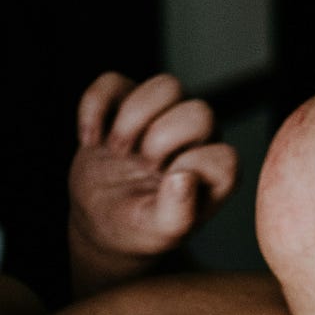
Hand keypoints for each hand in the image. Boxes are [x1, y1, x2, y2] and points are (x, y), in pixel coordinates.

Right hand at [68, 72, 236, 297]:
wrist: (101, 219)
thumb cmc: (140, 227)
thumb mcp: (159, 232)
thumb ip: (178, 214)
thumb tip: (183, 178)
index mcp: (213, 171)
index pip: (224, 156)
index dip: (192, 168)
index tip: (166, 187)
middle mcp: (196, 138)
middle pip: (200, 112)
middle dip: (163, 140)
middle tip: (141, 165)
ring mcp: (161, 115)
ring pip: (166, 85)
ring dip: (135, 117)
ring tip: (117, 150)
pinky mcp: (124, 103)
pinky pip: (112, 81)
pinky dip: (95, 107)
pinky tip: (91, 140)